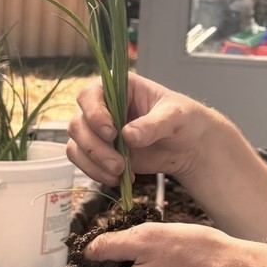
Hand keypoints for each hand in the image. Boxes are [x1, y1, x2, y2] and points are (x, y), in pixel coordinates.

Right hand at [66, 73, 225, 187]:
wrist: (190, 146)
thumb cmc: (184, 119)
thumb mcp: (175, 116)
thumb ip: (153, 125)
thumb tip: (128, 136)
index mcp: (119, 87)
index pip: (90, 94)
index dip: (94, 112)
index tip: (112, 132)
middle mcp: (103, 107)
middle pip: (78, 123)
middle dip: (95, 147)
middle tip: (118, 163)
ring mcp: (99, 131)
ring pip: (77, 144)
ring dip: (93, 162)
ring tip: (119, 173)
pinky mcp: (100, 153)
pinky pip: (84, 162)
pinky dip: (96, 172)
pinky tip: (118, 178)